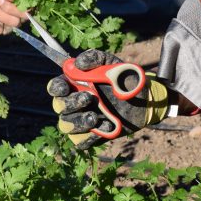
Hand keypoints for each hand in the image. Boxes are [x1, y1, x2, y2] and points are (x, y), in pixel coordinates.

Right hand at [46, 49, 170, 148]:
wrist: (144, 101)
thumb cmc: (125, 79)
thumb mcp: (113, 64)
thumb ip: (96, 58)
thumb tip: (78, 63)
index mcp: (74, 84)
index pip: (55, 86)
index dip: (56, 88)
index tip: (65, 88)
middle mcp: (73, 103)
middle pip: (59, 106)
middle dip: (71, 103)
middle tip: (89, 98)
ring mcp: (80, 120)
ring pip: (66, 126)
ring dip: (78, 122)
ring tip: (95, 117)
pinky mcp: (91, 135)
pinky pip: (80, 141)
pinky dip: (89, 137)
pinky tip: (104, 130)